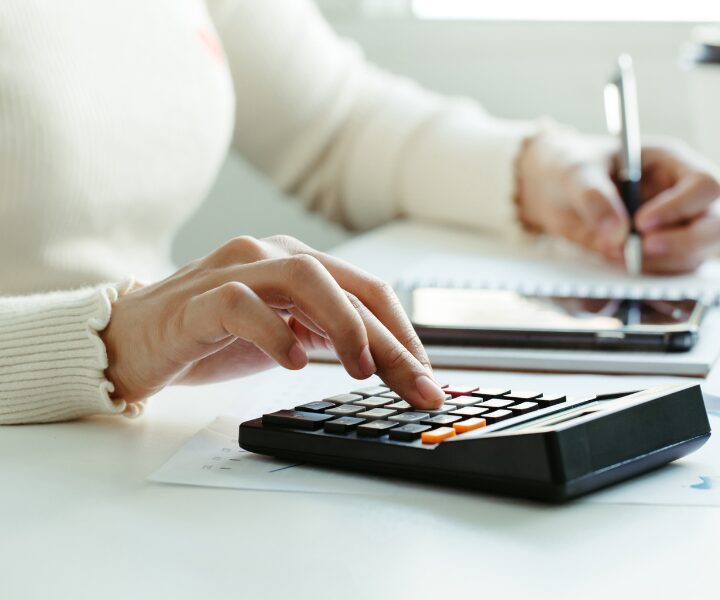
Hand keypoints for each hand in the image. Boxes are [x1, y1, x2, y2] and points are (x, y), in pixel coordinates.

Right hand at [100, 235, 444, 408]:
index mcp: (299, 263)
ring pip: (307, 277)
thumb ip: (327, 334)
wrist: (131, 341)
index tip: (427, 379)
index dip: (405, 335)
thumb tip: (388, 362)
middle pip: (351, 288)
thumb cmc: (210, 337)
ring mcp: (235, 271)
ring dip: (345, 326)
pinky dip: (273, 331)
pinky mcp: (199, 298)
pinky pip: (243, 303)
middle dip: (393, 342)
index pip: (368, 293)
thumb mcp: (284, 335)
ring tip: (362, 371)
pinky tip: (291, 361)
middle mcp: (273, 256)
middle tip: (419, 387)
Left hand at [515, 127, 719, 272]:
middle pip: (717, 226)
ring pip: (698, 256)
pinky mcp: (659, 255)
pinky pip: (672, 274)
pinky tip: (621, 268)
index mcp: (672, 163)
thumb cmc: (570, 167)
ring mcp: (676, 229)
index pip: (705, 185)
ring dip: (662, 265)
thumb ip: (595, 199)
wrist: (552, 190)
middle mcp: (683, 197)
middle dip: (684, 244)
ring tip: (618, 256)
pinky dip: (651, 278)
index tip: (641, 223)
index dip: (681, 207)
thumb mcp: (575, 173)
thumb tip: (617, 235)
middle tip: (640, 251)